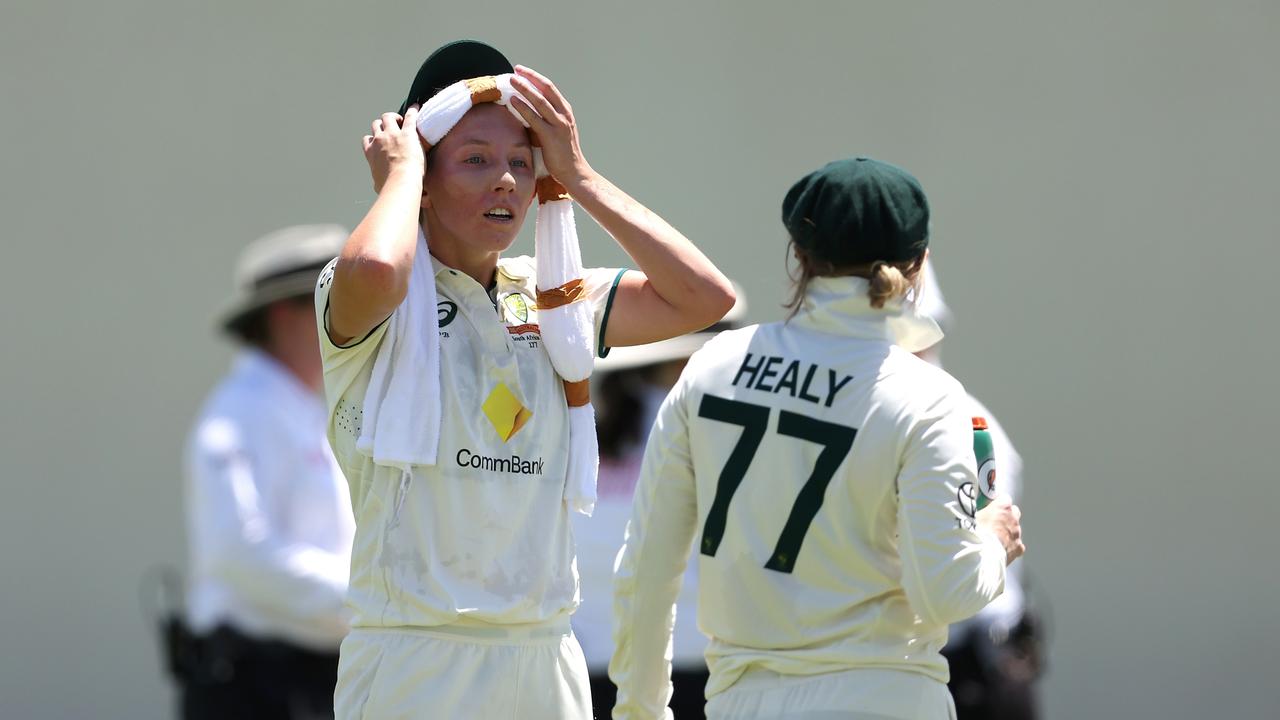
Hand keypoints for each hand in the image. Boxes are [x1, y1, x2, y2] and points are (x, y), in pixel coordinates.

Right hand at [362, 106, 422, 193]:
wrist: (400, 182)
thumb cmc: (390, 187)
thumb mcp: (378, 184)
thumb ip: (378, 182)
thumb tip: (378, 187)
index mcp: (370, 153)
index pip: (367, 139)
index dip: (374, 138)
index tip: (380, 141)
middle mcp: (379, 140)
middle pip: (376, 124)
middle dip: (383, 125)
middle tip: (393, 129)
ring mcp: (393, 134)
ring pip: (388, 117)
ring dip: (394, 117)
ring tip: (402, 121)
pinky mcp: (408, 133)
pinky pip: (410, 116)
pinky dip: (413, 111)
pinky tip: (417, 107)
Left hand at [508, 66, 591, 187]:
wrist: (575, 172)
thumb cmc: (563, 154)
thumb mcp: (557, 131)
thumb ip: (546, 120)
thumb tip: (527, 111)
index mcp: (566, 111)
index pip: (550, 88)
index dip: (536, 78)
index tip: (522, 71)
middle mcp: (564, 114)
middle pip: (546, 88)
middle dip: (530, 77)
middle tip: (516, 70)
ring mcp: (559, 124)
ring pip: (540, 100)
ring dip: (525, 88)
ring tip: (511, 80)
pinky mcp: (551, 136)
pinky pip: (534, 118)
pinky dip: (523, 107)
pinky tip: (513, 101)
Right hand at [976, 495, 1024, 564]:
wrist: (983, 552)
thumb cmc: (976, 530)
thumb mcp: (973, 514)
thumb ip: (980, 510)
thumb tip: (977, 509)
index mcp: (1003, 506)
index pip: (1004, 499)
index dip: (997, 504)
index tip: (990, 508)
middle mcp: (1013, 518)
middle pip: (1014, 512)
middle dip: (1006, 516)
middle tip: (994, 523)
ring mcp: (1017, 533)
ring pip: (1015, 530)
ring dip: (1007, 532)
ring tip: (994, 539)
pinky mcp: (1018, 547)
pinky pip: (1017, 545)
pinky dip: (1011, 547)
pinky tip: (1001, 550)